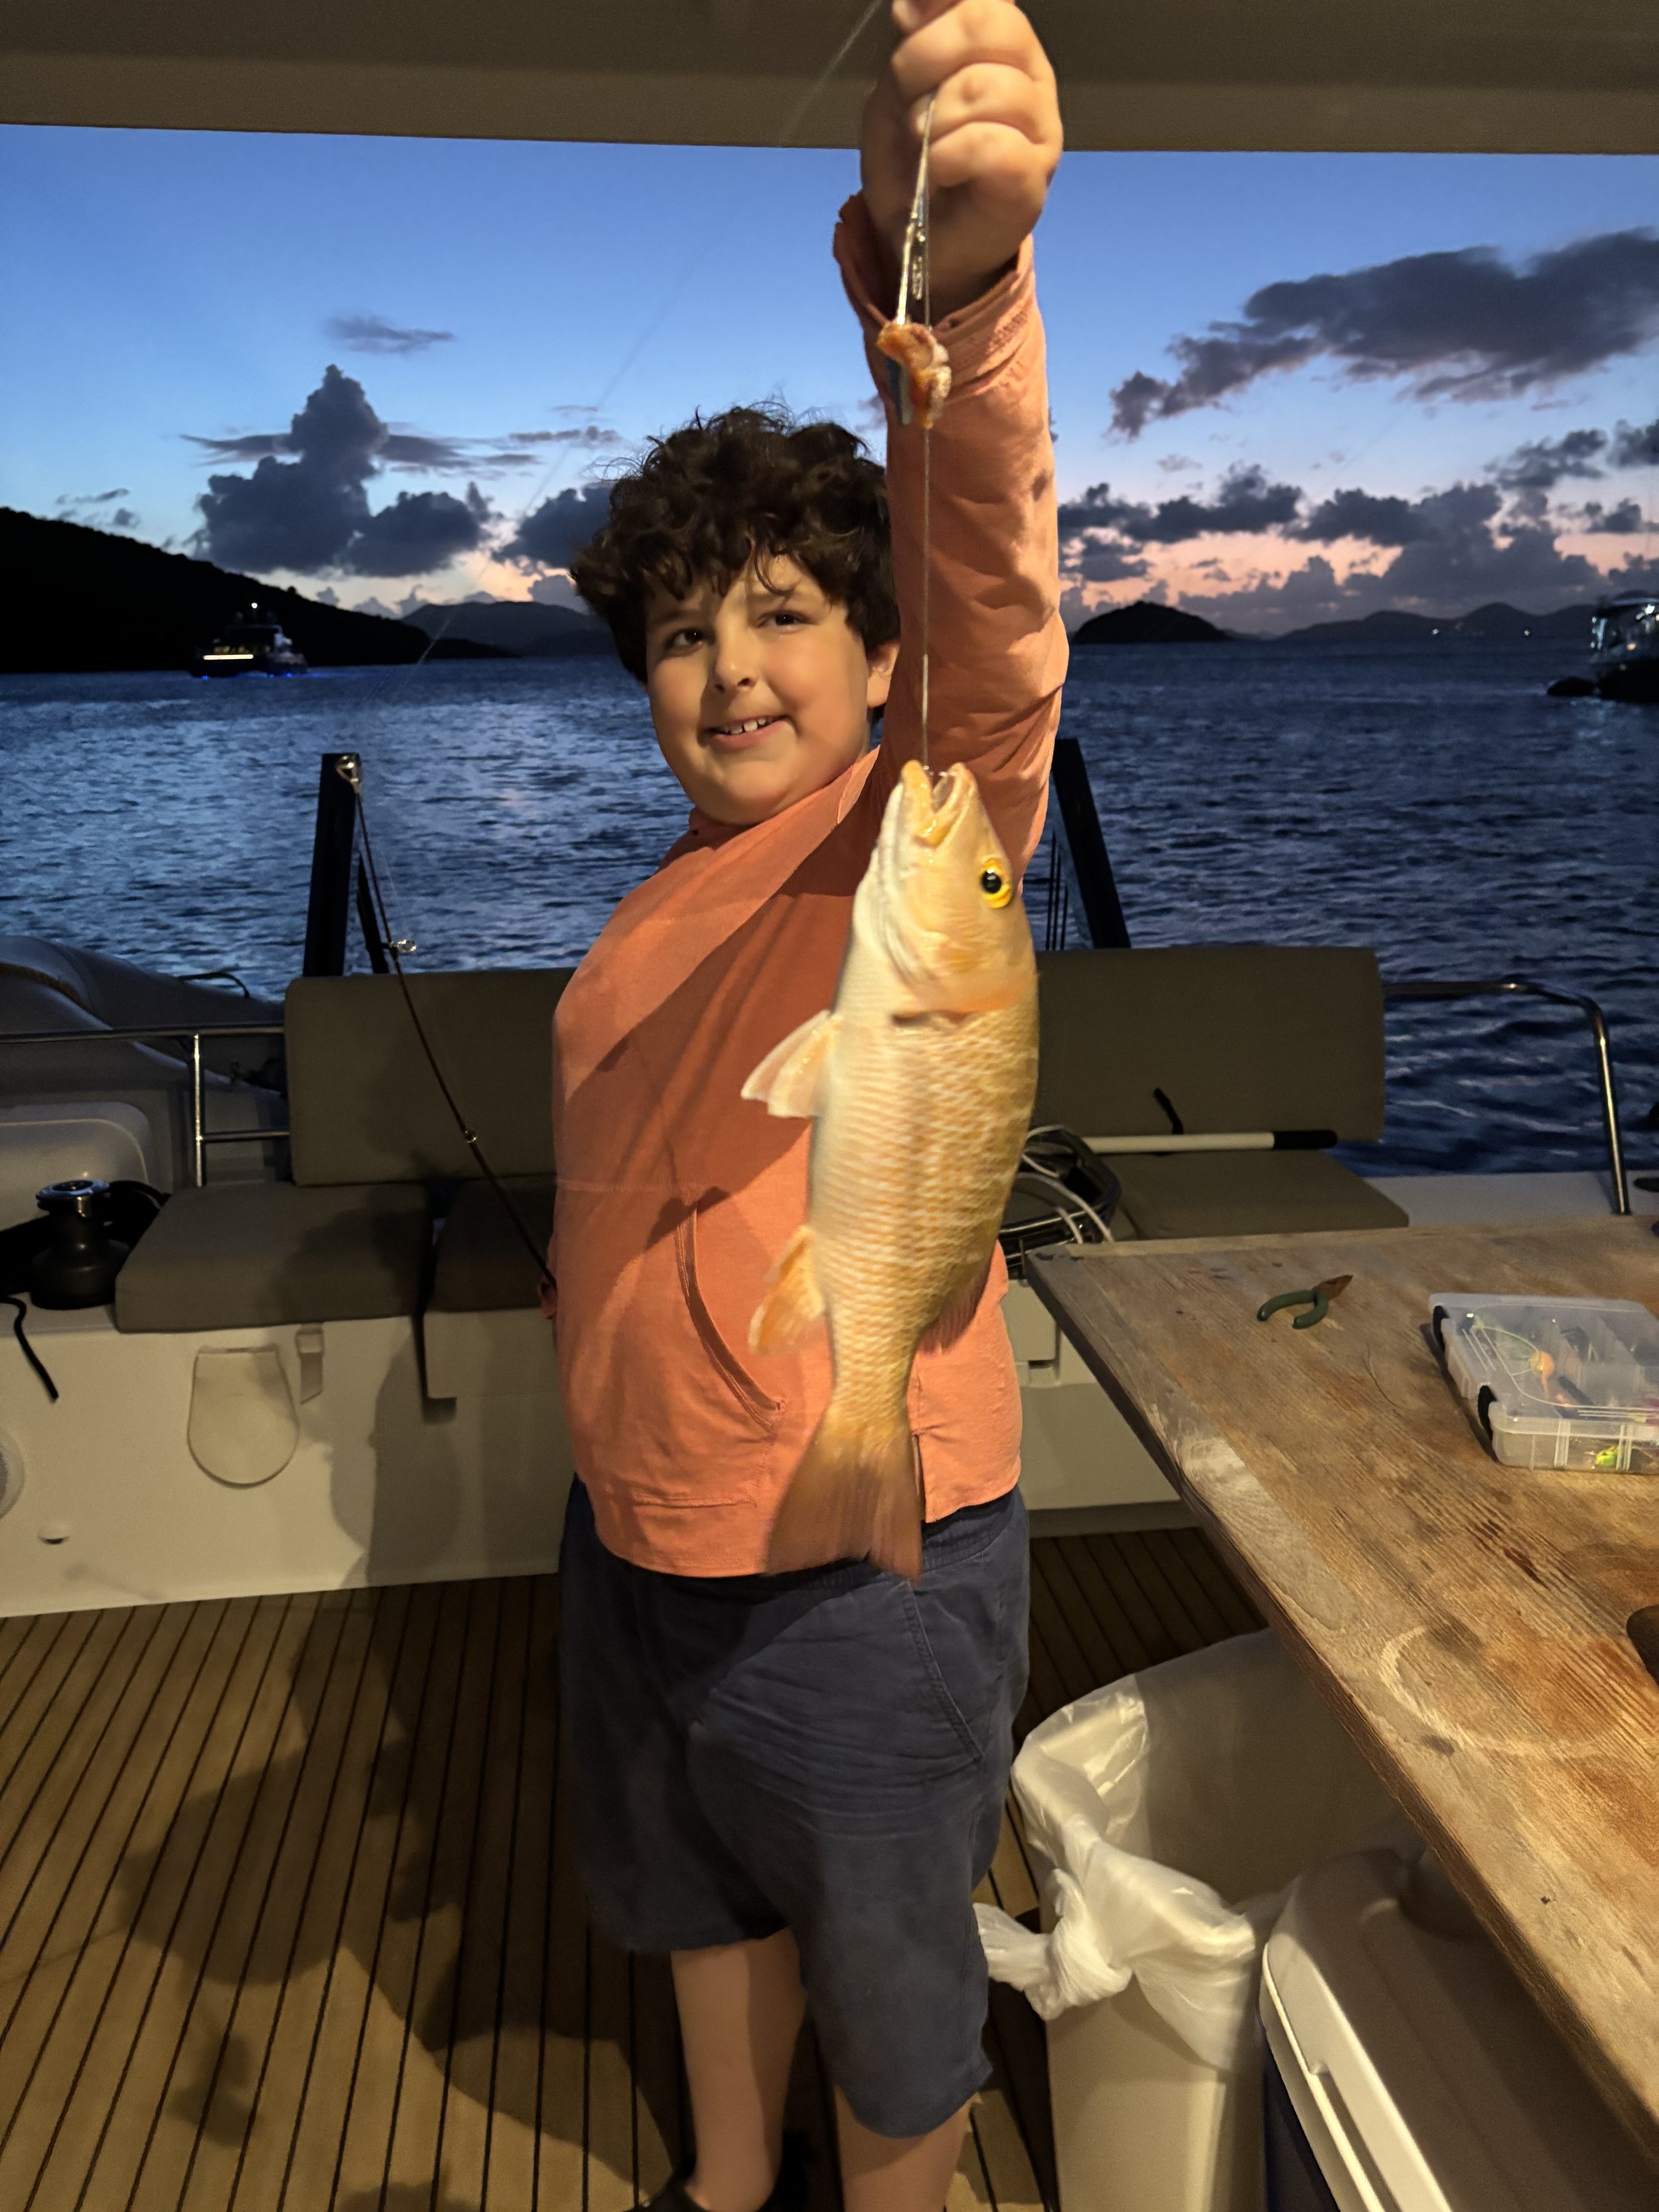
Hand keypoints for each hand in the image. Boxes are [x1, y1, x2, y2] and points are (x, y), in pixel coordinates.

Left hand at [861, 0, 1061, 319]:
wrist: (918, 243)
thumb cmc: (913, 163)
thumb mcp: (899, 89)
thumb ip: (914, 39)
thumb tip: (913, 1)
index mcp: (1003, 46)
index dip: (940, 4)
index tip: (906, 22)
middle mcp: (1031, 77)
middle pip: (992, 24)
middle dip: (926, 57)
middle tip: (907, 102)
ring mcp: (1040, 128)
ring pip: (987, 87)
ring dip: (933, 120)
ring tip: (922, 149)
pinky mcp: (1031, 178)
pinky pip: (991, 145)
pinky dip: (947, 157)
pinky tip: (937, 172)